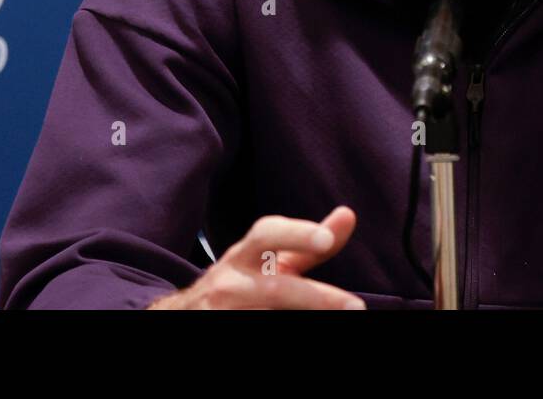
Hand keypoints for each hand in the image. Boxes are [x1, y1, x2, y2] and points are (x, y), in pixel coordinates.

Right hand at [146, 206, 365, 309]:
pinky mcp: (215, 328)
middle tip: (357, 307)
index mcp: (245, 253)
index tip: (326, 240)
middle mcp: (231, 281)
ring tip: (337, 321)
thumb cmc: (242, 281)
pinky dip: (280, 326)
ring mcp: (221, 310)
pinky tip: (302, 327)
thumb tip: (349, 214)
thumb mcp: (270, 259)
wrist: (185, 312)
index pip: (268, 234)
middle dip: (317, 298)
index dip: (297, 234)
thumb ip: (308, 243)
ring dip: (300, 318)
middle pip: (276, 288)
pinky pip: (251, 328)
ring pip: (265, 315)